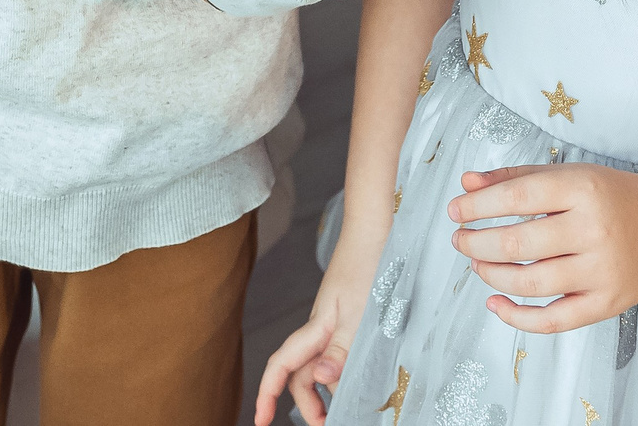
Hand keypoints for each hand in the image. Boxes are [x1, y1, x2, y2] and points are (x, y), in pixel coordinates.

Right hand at [254, 227, 383, 425]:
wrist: (377, 230)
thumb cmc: (368, 266)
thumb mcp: (359, 315)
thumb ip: (340, 350)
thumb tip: (321, 381)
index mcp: (317, 329)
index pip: (282, 367)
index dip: (267, 394)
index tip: (260, 421)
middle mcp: (321, 328)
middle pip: (301, 374)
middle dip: (307, 404)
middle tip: (326, 425)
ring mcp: (334, 322)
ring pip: (320, 364)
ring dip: (327, 391)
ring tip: (344, 409)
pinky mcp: (349, 316)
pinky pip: (336, 352)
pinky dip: (342, 370)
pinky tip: (358, 375)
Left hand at [447, 163, 637, 331]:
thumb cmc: (611, 197)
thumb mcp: (567, 176)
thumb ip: (514, 179)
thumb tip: (465, 184)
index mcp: (583, 189)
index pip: (517, 198)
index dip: (478, 206)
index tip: (455, 211)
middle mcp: (594, 230)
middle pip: (518, 243)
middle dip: (477, 243)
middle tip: (459, 240)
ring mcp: (602, 271)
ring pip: (530, 282)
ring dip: (491, 275)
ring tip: (476, 264)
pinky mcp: (607, 303)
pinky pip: (554, 320)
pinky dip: (517, 317)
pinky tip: (494, 302)